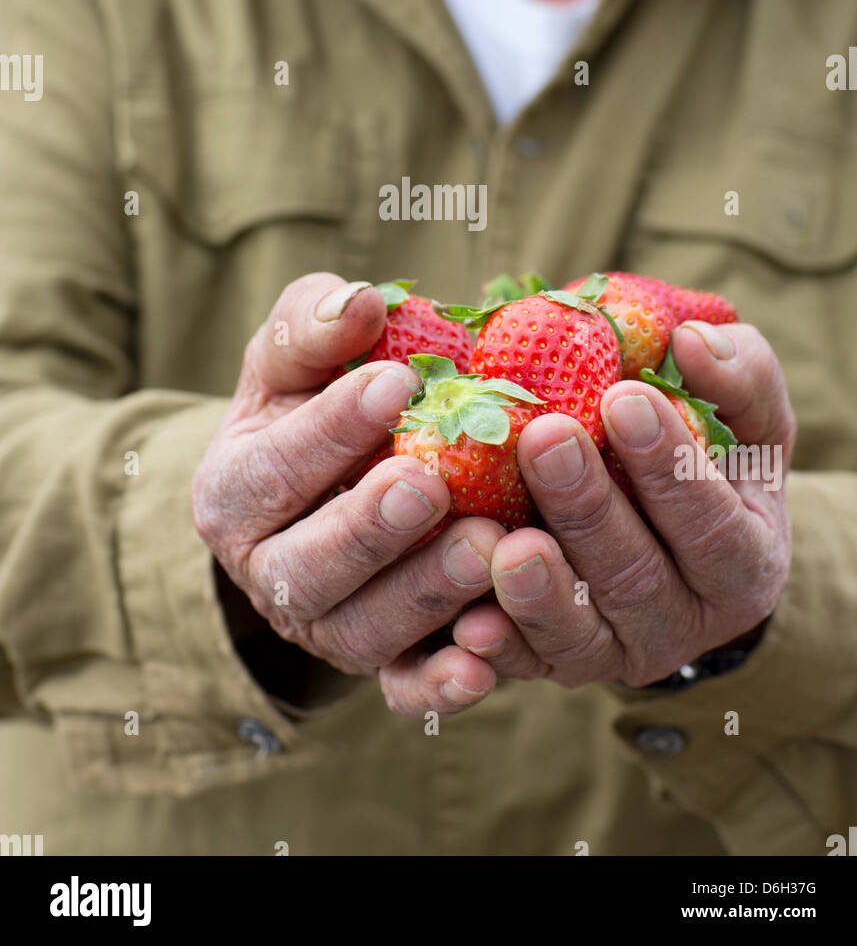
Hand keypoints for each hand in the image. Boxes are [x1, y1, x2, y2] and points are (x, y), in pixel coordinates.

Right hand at [193, 273, 502, 716]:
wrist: (327, 485)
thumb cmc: (313, 403)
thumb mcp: (296, 358)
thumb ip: (312, 327)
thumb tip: (354, 304)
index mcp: (235, 491)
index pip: (274, 466)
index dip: (332, 429)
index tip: (397, 384)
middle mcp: (268, 572)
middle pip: (310, 565)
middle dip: (369, 527)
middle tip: (433, 485)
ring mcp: (325, 626)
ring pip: (362, 630)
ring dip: (423, 595)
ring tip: (486, 548)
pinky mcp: (381, 664)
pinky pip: (404, 687)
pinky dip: (440, 684)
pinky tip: (485, 663)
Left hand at [452, 321, 795, 688]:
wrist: (670, 539)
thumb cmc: (708, 459)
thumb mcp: (746, 420)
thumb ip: (740, 377)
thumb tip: (695, 342)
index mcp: (743, 562)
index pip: (712, 523)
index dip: (669, 465)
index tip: (622, 398)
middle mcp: (684, 622)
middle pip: (635, 577)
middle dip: (588, 507)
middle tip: (544, 437)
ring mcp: (615, 651)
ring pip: (578, 634)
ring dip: (539, 590)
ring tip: (505, 542)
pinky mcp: (552, 664)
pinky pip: (521, 666)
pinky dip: (494, 649)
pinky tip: (463, 624)